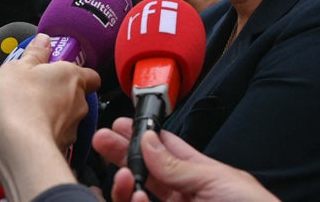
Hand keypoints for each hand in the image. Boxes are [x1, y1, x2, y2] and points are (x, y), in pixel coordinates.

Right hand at [0, 33, 100, 200]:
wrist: (18, 146)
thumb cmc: (19, 101)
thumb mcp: (18, 67)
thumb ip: (33, 53)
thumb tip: (43, 41)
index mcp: (72, 77)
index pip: (90, 75)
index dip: (77, 73)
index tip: (59, 71)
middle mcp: (78, 103)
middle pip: (73, 97)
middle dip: (55, 96)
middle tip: (32, 91)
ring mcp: (72, 129)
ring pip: (62, 120)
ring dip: (46, 117)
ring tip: (20, 114)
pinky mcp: (61, 149)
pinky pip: (50, 138)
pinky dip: (38, 136)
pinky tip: (18, 134)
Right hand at [92, 119, 278, 201]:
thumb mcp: (216, 179)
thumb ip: (178, 163)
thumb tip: (148, 139)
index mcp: (199, 174)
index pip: (164, 150)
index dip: (141, 136)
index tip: (121, 125)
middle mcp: (184, 194)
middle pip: (146, 170)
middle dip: (123, 154)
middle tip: (103, 141)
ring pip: (139, 195)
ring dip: (126, 182)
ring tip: (122, 175)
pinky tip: (135, 196)